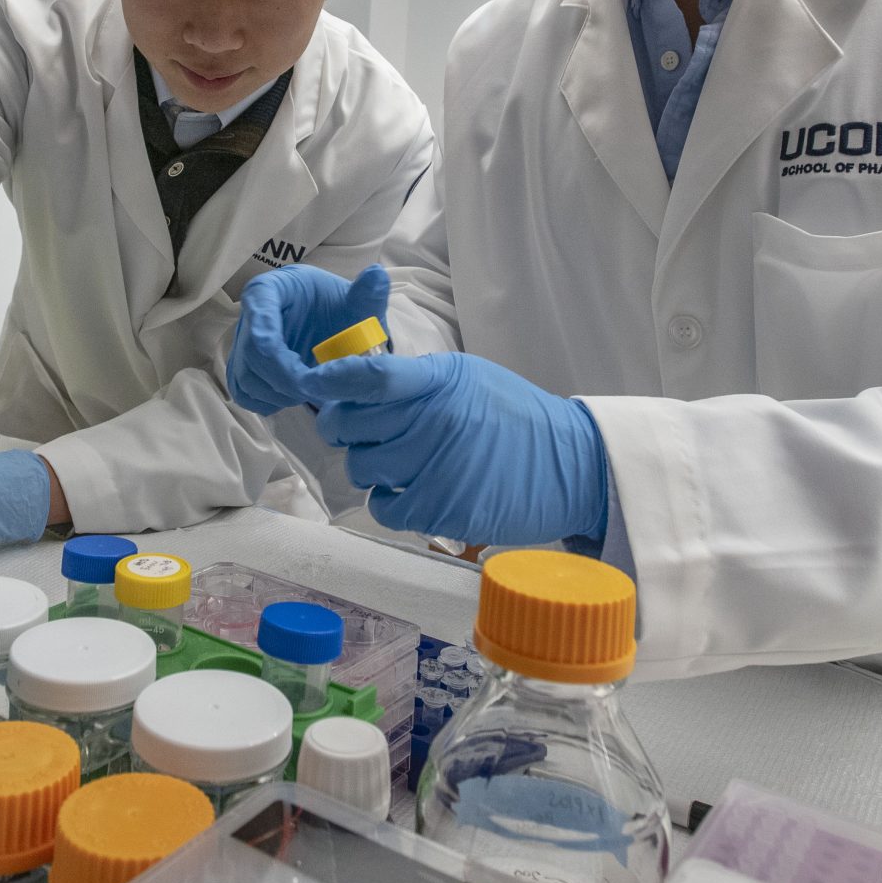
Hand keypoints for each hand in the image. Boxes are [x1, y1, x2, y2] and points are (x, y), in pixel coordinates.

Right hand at [228, 263, 391, 414]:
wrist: (331, 327)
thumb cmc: (341, 310)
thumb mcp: (358, 303)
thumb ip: (367, 293)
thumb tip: (376, 274)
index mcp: (271, 289)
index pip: (258, 309)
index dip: (271, 343)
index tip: (300, 371)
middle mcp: (250, 315)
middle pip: (252, 353)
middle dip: (285, 378)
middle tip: (317, 390)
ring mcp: (243, 343)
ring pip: (246, 377)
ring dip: (278, 393)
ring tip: (311, 393)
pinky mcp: (243, 368)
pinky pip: (245, 393)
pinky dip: (269, 402)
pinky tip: (295, 397)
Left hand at [301, 352, 609, 548]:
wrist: (571, 466)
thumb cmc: (514, 419)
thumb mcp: (470, 379)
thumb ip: (417, 379)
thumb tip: (355, 380)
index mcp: (440, 379)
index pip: (370, 374)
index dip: (332, 379)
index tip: (310, 381)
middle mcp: (435, 419)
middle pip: (350, 426)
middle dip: (344, 429)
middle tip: (360, 431)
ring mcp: (438, 466)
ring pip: (361, 468)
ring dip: (370, 468)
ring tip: (399, 463)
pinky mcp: (444, 508)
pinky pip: (386, 507)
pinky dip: (391, 503)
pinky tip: (413, 492)